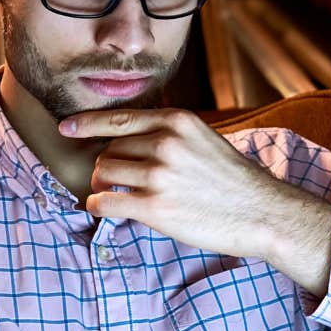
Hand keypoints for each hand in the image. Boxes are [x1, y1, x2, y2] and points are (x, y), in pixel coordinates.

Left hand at [58, 109, 330, 281]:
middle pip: (111, 149)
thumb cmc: (235, 180)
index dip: (87, 122)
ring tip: (117, 194)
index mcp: (178, 121)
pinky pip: (104, 202)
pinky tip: (104, 208)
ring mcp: (159, 176)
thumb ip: (171, 132)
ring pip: (105, 173)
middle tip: (121, 180)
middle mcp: (166, 144)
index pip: (120, 117)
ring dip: (104, 185)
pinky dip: (98, 205)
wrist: (263, 213)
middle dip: (109, 165)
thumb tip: (132, 136)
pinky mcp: (155, 208)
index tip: (66, 127)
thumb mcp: (205, 139)